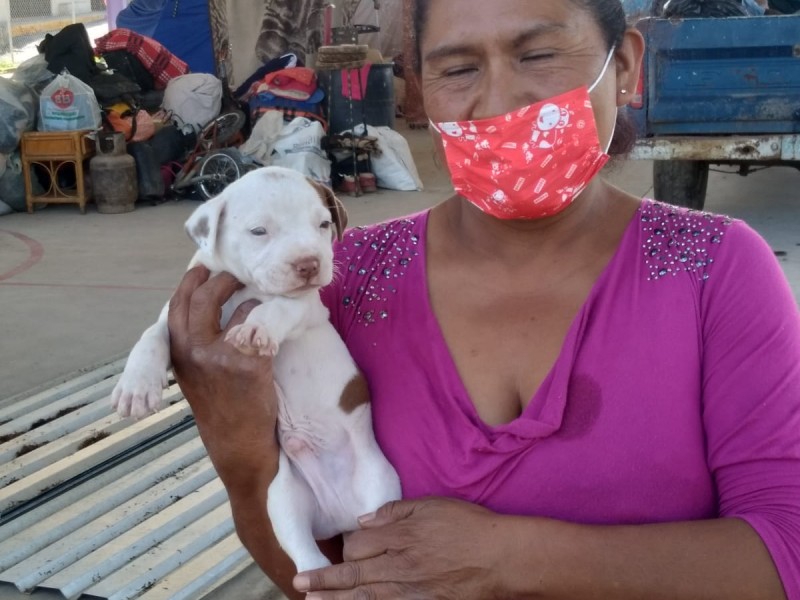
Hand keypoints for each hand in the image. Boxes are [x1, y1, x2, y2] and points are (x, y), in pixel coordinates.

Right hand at [167, 265, 279, 492]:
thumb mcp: (195, 374)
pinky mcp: (248, 362)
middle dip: (221, 279)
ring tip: (262, 297)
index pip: (177, 306)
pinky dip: (270, 317)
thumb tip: (208, 307)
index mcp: (177, 353)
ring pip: (238, 307)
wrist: (237, 444)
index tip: (201, 266)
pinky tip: (277, 318)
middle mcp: (193, 352)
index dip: (190, 282)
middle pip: (204, 298)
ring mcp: (220, 356)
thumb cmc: (221, 406)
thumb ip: (195, 344)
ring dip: (253, 298)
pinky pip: (262, 324)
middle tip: (236, 273)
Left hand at [293, 497, 511, 598]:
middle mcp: (399, 564)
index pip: (359, 544)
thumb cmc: (469, 526)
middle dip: (324, 578)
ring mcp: (409, 590)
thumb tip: (365, 520)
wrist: (500, 557)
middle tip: (299, 583)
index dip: (347, 547)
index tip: (344, 548)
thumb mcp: (432, 506)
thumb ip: (396, 511)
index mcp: (400, 536)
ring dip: (336, 599)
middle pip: (353, 573)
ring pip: (363, 596)